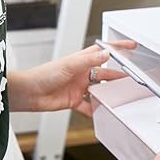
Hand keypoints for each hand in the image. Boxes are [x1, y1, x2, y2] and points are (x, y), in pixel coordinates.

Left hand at [11, 40, 135, 115]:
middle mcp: (81, 73)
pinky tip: (103, 114)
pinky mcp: (74, 100)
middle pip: (105, 73)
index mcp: (81, 60)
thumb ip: (89, 60)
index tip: (130, 46)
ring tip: (121, 97)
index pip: (103, 51)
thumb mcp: (69, 65)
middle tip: (131, 79)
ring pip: (99, 90)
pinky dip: (96, 110)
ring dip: (109, 94)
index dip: (117, 48)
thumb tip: (106, 54)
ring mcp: (78, 87)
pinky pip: (89, 106)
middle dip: (118, 75)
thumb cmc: (43, 75)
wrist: (29, 93)